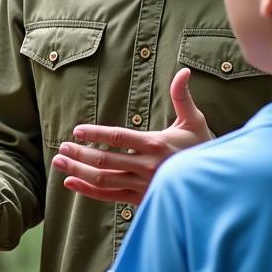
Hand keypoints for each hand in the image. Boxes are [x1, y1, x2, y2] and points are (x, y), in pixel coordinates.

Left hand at [51, 68, 209, 204]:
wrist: (213, 184)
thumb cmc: (202, 148)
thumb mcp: (194, 121)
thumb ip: (182, 97)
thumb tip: (183, 71)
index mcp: (156, 144)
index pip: (119, 138)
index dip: (96, 134)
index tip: (77, 131)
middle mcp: (146, 166)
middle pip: (105, 160)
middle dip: (80, 154)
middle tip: (61, 148)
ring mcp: (142, 185)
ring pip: (104, 179)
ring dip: (79, 171)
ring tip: (59, 162)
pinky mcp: (140, 200)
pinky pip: (110, 196)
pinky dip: (88, 191)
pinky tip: (70, 183)